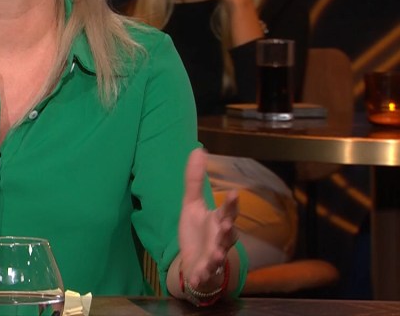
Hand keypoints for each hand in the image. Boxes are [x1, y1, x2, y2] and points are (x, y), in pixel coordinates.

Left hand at [178, 149, 237, 288]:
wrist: (194, 262)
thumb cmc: (197, 231)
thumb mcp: (192, 204)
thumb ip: (194, 180)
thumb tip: (198, 149)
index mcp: (219, 221)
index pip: (229, 211)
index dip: (231, 203)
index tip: (233, 193)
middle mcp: (221, 238)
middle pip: (229, 233)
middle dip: (229, 230)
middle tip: (228, 225)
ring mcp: (215, 256)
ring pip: (221, 254)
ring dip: (220, 254)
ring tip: (218, 254)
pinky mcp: (205, 270)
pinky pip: (206, 273)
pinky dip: (203, 275)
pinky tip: (197, 276)